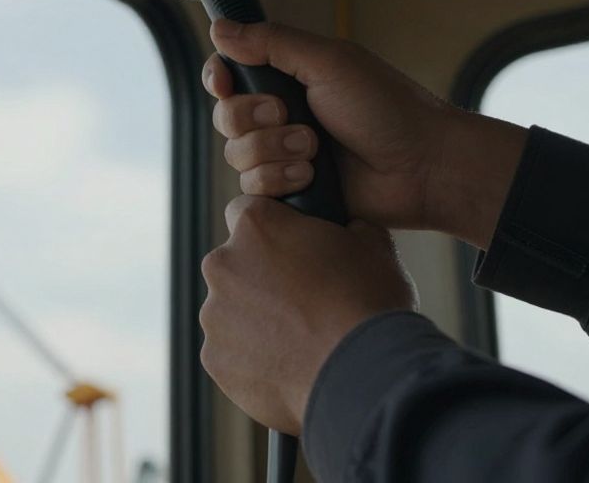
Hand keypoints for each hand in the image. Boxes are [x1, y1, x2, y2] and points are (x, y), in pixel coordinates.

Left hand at [200, 196, 416, 434]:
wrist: (362, 378)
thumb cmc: (370, 305)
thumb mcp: (374, 246)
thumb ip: (347, 227)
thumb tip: (349, 229)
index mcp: (256, 226)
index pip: (246, 211)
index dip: (272, 228)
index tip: (292, 249)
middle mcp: (223, 265)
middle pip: (236, 264)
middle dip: (261, 278)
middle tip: (303, 303)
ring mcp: (214, 315)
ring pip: (231, 311)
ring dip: (256, 321)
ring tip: (301, 342)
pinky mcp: (215, 360)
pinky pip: (231, 353)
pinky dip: (253, 359)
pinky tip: (290, 368)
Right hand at [203, 20, 526, 248]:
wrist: (422, 168)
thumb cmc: (387, 108)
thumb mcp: (329, 62)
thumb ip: (272, 43)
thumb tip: (218, 27)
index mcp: (290, 78)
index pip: (230, 73)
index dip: (219, 78)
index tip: (224, 83)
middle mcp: (283, 115)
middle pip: (226, 115)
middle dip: (252, 118)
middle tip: (289, 116)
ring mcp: (286, 155)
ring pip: (236, 155)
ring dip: (272, 151)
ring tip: (314, 151)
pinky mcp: (292, 191)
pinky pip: (254, 188)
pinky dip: (280, 180)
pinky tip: (312, 178)